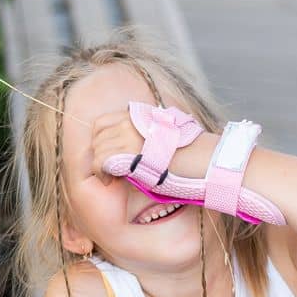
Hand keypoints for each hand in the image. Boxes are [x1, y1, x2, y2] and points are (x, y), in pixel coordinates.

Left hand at [91, 107, 218, 183]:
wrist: (198, 156)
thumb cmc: (190, 150)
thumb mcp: (167, 135)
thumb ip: (150, 135)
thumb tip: (146, 148)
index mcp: (137, 115)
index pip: (103, 122)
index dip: (101, 139)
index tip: (108, 153)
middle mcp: (128, 122)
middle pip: (98, 136)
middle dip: (99, 153)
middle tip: (108, 169)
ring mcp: (126, 136)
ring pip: (98, 150)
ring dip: (101, 165)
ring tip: (111, 178)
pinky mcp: (126, 153)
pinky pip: (101, 162)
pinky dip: (102, 173)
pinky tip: (110, 181)